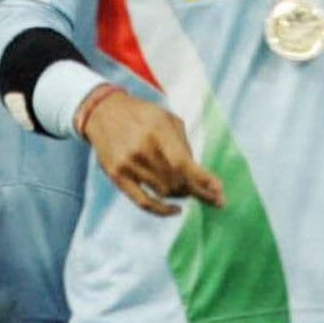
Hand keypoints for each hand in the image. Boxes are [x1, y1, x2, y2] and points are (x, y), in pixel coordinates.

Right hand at [82, 91, 225, 216]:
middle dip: (196, 189)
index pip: (185, 163)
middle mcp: (143, 149)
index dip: (204, 180)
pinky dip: (162, 210)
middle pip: (177, 181)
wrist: (102, 111)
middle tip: (209, 193)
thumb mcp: (166, 118)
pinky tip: (175, 209)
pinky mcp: (117, 176)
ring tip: (188, 191)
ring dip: (181, 194)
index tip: (220, 193)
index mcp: (158, 131)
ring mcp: (128, 165)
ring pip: (164, 192)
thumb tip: (197, 174)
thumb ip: (183, 144)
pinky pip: (144, 202)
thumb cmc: (142, 115)